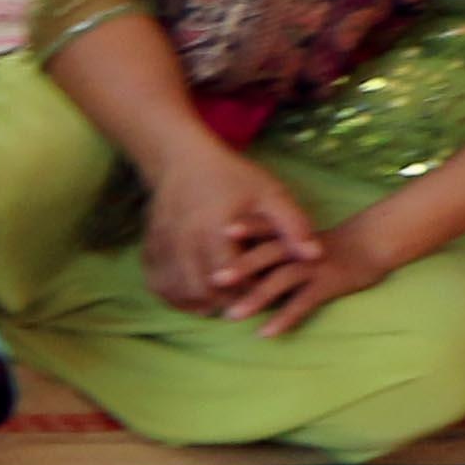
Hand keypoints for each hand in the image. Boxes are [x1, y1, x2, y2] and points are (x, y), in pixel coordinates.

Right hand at [137, 137, 321, 318]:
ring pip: (178, 292)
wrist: (181, 160)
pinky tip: (194, 295)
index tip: (266, 288)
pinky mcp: (149, 249)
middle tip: (246, 301)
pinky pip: (158, 284)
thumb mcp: (271, 195)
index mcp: (213, 231)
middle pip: (202, 291)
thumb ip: (294, 226)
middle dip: (226, 301)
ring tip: (221, 302)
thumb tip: (315, 256)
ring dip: (199, 303)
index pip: (232, 279)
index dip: (251, 290)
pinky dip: (176, 296)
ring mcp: (162, 247)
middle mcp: (182, 243)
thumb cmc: (231, 177)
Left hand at [233, 203, 403, 337]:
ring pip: (283, 279)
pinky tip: (266, 333)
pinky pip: (304, 302)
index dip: (245, 227)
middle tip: (213, 280)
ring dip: (257, 298)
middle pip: (268, 252)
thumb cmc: (324, 244)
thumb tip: (225, 261)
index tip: (217, 230)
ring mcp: (315, 264)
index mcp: (290, 233)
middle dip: (242, 265)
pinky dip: (284, 318)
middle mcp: (299, 247)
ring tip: (232, 316)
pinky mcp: (329, 283)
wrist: (374, 242)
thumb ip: (267, 245)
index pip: (265, 227)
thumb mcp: (295, 238)